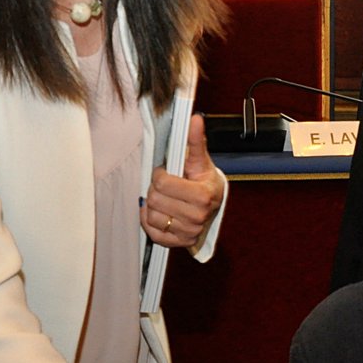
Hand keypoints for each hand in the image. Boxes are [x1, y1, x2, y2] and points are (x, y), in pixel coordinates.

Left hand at [141, 113, 224, 248]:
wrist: (213, 204)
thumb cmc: (204, 181)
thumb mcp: (201, 161)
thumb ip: (195, 140)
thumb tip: (195, 119)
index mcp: (203, 195)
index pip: (163, 184)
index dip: (160, 175)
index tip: (165, 172)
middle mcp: (198, 217)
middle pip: (154, 199)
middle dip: (155, 189)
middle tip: (164, 186)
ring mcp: (189, 232)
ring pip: (150, 215)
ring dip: (152, 205)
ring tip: (163, 198)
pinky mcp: (179, 243)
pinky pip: (152, 232)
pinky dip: (150, 220)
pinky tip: (159, 212)